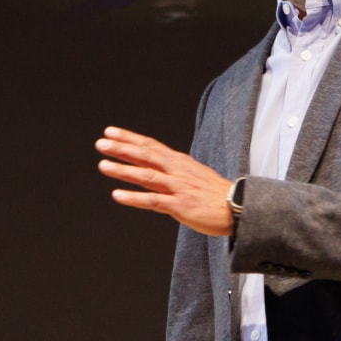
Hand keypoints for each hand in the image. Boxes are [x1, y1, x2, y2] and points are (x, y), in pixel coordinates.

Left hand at [96, 126, 232, 234]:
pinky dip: (134, 197)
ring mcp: (178, 188)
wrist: (239, 208)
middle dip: (122, 148)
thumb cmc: (217, 195)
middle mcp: (177, 172)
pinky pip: (153, 201)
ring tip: (103, 165)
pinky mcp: (180, 206)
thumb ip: (175, 171)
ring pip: (146, 176)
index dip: (130, 138)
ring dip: (123, 170)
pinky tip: (117, 195)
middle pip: (146, 156)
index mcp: (180, 163)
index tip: (111, 132)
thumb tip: (158, 167)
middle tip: (101, 143)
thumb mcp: (196, 175)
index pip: (151, 146)